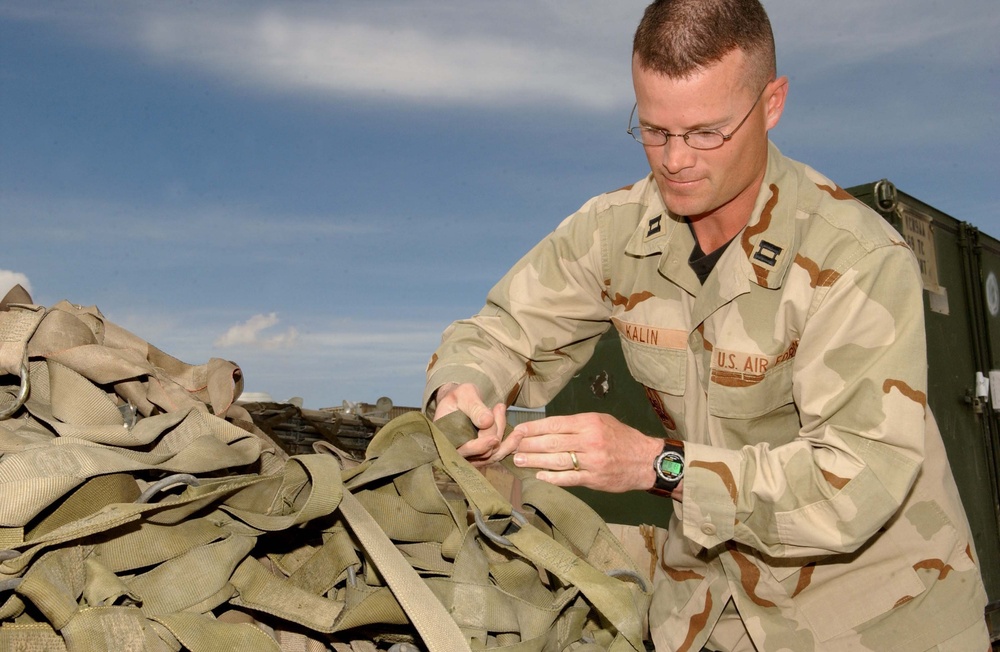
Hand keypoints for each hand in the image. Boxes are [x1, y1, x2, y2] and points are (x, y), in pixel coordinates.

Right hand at [433, 383, 509, 465]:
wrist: (460, 403)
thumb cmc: (460, 397)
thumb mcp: (465, 395)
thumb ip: (474, 407)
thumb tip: (487, 422)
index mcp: (445, 440)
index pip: (463, 450)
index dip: (480, 446)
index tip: (494, 438)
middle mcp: (456, 454)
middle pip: (482, 453)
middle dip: (495, 432)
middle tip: (499, 407)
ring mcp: (470, 458)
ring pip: (492, 456)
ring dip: (506, 440)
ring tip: (512, 420)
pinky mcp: (482, 457)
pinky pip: (497, 456)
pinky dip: (509, 445)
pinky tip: (517, 433)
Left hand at [510, 412, 663, 492]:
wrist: (646, 460)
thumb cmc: (621, 438)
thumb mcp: (601, 421)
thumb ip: (577, 424)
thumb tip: (548, 428)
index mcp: (589, 423)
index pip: (555, 424)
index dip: (534, 428)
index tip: (518, 431)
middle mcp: (589, 441)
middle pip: (552, 443)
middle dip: (529, 445)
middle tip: (512, 447)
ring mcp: (592, 461)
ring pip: (557, 461)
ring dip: (535, 461)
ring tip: (519, 461)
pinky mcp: (595, 479)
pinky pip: (569, 479)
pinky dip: (553, 477)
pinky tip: (540, 476)